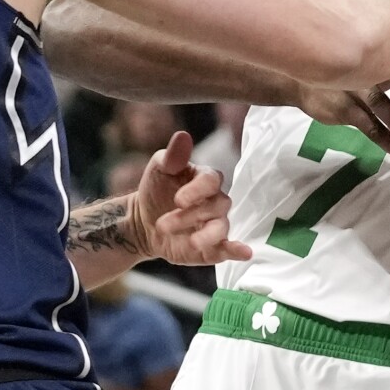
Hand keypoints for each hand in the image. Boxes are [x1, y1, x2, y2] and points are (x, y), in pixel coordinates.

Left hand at [129, 131, 252, 265]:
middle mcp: (215, 201)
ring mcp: (215, 224)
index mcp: (205, 180)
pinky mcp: (213, 247)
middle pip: (216, 206)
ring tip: (191, 242)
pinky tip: (245, 253)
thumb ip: (173, 156)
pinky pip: (230, 248)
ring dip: (206, 235)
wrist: (144, 221)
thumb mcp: (159, 169)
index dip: (197, 190)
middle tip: (163, 224)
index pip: (212, 180)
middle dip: (190, 216)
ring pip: (222, 228)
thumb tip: (183, 136)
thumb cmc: (156, 189)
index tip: (178, 200)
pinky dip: (238, 250)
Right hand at [294, 68, 389, 163]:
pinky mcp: (344, 110)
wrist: (299, 83)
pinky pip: (370, 128)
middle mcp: (365, 70)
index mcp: (373, 57)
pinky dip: (387, 141)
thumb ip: (388, 73)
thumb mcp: (361, 66)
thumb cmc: (340, 75)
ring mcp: (353, 90)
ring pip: (381, 107)